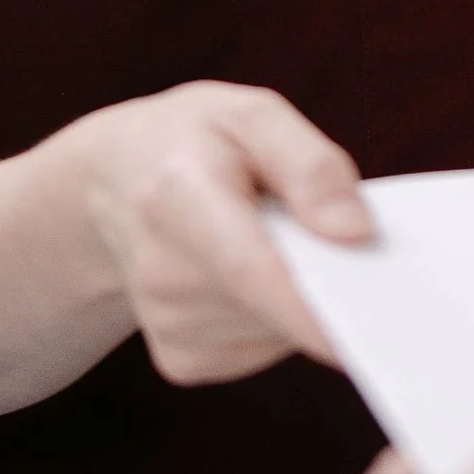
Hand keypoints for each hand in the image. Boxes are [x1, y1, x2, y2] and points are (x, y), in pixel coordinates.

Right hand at [66, 79, 370, 385]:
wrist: (112, 182)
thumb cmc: (195, 140)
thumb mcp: (253, 115)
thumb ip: (310, 165)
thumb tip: (358, 231)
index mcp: (178, 194)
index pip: (248, 267)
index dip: (305, 307)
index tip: (360, 334)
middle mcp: (161, 270)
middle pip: (274, 305)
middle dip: (329, 286)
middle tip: (346, 243)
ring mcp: (166, 323)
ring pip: (278, 332)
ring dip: (301, 296)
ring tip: (276, 240)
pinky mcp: (180, 359)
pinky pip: (263, 350)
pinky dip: (279, 319)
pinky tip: (256, 276)